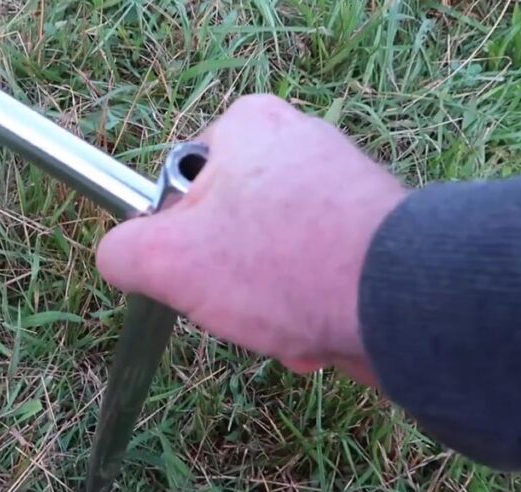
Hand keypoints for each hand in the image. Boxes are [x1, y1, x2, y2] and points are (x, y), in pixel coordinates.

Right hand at [96, 95, 405, 384]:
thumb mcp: (166, 260)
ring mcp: (343, 189)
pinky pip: (315, 277)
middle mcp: (301, 143)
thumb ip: (122, 252)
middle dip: (226, 284)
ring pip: (271, 262)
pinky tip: (316, 336)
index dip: (174, 238)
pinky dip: (307, 312)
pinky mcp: (374, 234)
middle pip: (226, 230)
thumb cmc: (278, 266)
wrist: (401, 305)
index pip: (179, 186)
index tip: (189, 268)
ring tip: (283, 327)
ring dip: (266, 309)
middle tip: (237, 304)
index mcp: (249, 127)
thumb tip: (119, 258)